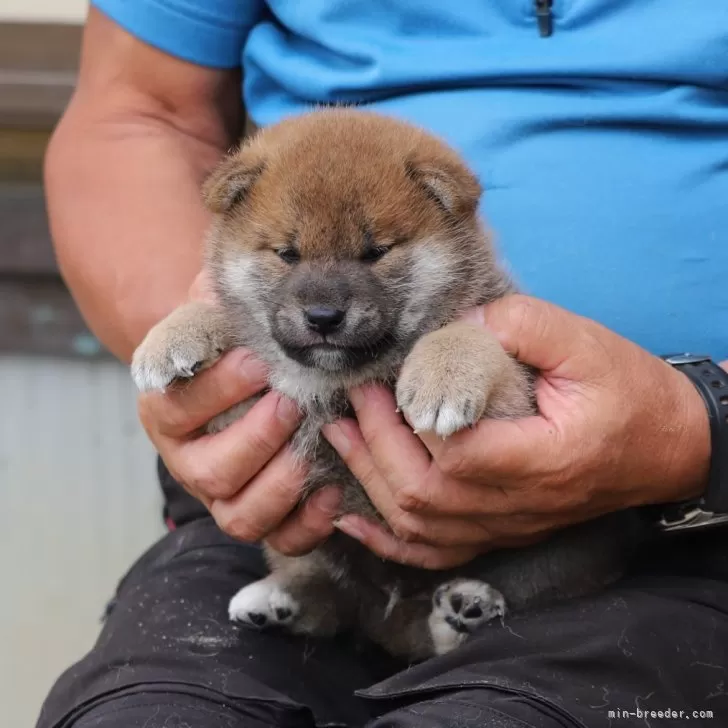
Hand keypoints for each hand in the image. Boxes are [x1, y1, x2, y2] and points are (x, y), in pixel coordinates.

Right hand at [137, 271, 341, 552]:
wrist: (255, 378)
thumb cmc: (238, 343)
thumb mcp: (221, 316)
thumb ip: (217, 306)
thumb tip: (226, 286)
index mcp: (167, 410)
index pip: (173, 408)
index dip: (215, 389)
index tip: (257, 362)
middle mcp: (189, 460)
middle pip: (209, 472)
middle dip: (254, 439)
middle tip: (291, 404)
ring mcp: (224, 495)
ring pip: (239, 516)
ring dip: (279, 485)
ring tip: (312, 449)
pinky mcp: (263, 516)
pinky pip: (281, 539)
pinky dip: (308, 524)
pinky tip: (333, 491)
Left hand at [322, 294, 713, 568]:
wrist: (667, 447)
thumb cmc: (630, 395)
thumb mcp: (584, 344)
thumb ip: (520, 325)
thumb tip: (458, 324)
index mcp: (539, 458)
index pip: (454, 453)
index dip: (407, 421)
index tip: (382, 382)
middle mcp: (517, 504)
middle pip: (423, 494)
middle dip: (374, 446)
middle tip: (354, 400)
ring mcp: (506, 525)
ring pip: (420, 526)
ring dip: (372, 483)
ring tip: (341, 439)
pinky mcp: (502, 530)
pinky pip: (437, 552)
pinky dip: (390, 541)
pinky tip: (356, 522)